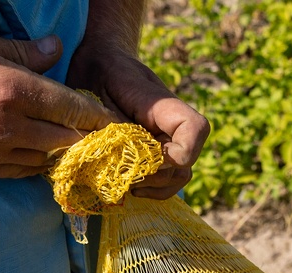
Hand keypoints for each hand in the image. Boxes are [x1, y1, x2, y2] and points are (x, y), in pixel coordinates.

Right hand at [0, 27, 116, 177]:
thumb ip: (19, 51)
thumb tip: (56, 50)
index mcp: (12, 90)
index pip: (72, 107)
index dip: (97, 115)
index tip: (114, 120)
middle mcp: (10, 126)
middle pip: (67, 139)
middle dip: (88, 138)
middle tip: (103, 137)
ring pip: (48, 160)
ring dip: (66, 155)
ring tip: (80, 149)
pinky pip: (23, 172)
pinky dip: (40, 166)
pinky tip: (46, 158)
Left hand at [67, 47, 209, 198]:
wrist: (101, 62)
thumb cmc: (97, 72)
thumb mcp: (97, 94)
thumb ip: (111, 127)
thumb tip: (117, 162)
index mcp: (162, 106)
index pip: (194, 129)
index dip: (179, 152)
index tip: (147, 158)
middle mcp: (171, 126)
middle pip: (184, 165)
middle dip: (155, 178)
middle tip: (124, 177)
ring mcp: (167, 141)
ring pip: (178, 177)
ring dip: (154, 187)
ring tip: (126, 184)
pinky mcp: (157, 153)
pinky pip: (167, 180)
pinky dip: (152, 189)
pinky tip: (130, 186)